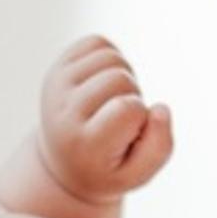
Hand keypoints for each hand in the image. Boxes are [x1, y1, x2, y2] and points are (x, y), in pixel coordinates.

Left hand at [35, 36, 175, 205]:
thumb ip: (159, 147)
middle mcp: (62, 112)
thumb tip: (160, 107)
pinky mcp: (57, 67)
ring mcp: (56, 86)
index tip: (129, 133)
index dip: (141, 116)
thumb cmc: (107, 167)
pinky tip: (105, 83)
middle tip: (121, 119)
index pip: (127, 108)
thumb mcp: (137, 174)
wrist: (63, 161)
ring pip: (110, 57)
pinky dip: (111, 58)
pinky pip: (97, 42)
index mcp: (83, 143)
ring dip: (123, 76)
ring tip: (113, 100)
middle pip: (120, 78)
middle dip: (133, 95)